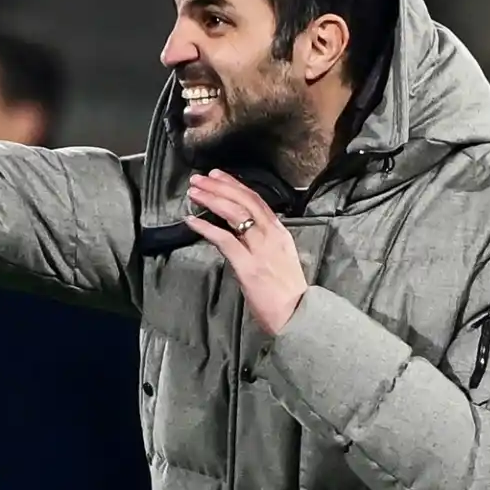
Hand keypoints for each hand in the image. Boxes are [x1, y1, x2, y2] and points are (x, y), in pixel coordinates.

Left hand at [184, 170, 307, 333]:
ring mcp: (260, 249)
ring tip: (194, 192)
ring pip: (234, 214)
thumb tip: (240, 233)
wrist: (297, 314)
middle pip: (244, 201)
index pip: (257, 200)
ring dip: (212, 199)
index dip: (235, 185)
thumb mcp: (280, 258)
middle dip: (219, 187)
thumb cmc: (287, 291)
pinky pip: (224, 240)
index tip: (218, 176)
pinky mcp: (248, 265)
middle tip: (199, 178)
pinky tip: (192, 220)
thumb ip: (262, 242)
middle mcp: (271, 236)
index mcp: (280, 232)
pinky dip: (206, 227)